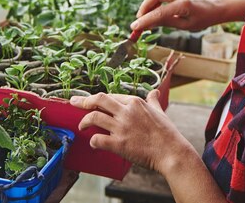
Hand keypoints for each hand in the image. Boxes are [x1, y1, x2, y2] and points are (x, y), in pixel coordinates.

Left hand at [70, 91, 195, 174]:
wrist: (170, 151)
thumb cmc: (166, 132)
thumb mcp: (160, 111)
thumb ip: (153, 101)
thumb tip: (154, 92)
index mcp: (135, 102)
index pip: (111, 96)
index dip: (98, 98)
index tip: (90, 100)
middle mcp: (126, 112)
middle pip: (98, 100)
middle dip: (83, 101)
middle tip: (74, 102)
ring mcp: (121, 128)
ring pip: (94, 118)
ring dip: (84, 121)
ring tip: (82, 126)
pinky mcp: (118, 144)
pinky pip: (97, 139)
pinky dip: (92, 141)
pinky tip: (93, 143)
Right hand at [131, 0, 224, 31]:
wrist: (215, 7)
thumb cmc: (202, 20)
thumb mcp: (185, 26)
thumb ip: (166, 22)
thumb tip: (147, 24)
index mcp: (185, 5)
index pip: (160, 13)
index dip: (145, 20)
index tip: (134, 27)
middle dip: (144, 8)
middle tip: (140, 19)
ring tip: (149, 9)